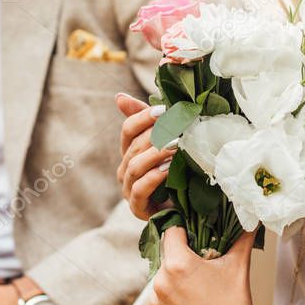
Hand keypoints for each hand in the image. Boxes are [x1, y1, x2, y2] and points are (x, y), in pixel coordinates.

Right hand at [115, 93, 176, 219]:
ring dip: (156, 154)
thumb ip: (150, 121)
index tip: (165, 109)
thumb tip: (118, 97)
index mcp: (130, 151)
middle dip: (156, 135)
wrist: (186, 207)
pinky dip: (154, 178)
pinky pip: (140, 189)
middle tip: (178, 127)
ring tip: (177, 146)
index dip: (143, 117)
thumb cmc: (177, 172)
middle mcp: (125, 169)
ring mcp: (129, 189)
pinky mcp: (137, 207)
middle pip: (134, 146)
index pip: (128, 129)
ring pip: (135, 166)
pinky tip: (168, 170)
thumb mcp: (168, 143)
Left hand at [146, 228, 261, 304]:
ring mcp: (155, 303)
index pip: (172, 232)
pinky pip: (158, 302)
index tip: (194, 239)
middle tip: (201, 270)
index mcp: (178, 263)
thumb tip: (251, 219)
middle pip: (166, 257)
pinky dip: (170, 303)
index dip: (184, 233)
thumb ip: (242, 237)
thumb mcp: (239, 266)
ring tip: (196, 293)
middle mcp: (160, 281)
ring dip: (174, 282)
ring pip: (161, 280)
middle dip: (181, 259)